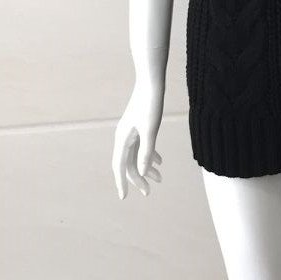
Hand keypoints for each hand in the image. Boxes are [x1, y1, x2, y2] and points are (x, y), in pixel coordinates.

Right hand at [112, 80, 165, 198]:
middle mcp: (124, 136)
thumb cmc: (150, 104)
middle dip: (139, 178)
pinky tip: (161, 162)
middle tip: (149, 191)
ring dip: (147, 168)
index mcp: (122, 138)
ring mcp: (131, 131)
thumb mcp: (150, 129)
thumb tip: (143, 172)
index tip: (124, 197)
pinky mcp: (139, 126)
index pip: (120, 166)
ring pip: (137, 155)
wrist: (151, 82)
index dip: (122, 182)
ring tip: (160, 179)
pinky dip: (150, 155)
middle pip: (129, 163)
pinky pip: (142, 146)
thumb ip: (147, 151)